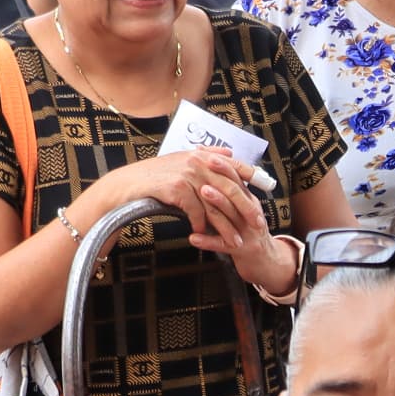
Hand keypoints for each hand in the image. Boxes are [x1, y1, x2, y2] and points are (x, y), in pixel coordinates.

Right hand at [82, 147, 253, 240]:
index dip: (252, 177)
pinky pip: (196, 212)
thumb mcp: (180, 160)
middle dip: (246, 209)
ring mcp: (187, 174)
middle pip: (230, 188)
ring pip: (215, 205)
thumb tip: (228, 153)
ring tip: (235, 242)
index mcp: (201, 155)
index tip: (268, 190)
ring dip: (226, 227)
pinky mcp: (177, 188)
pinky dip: (201, 226)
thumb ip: (205, 156)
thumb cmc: (154, 177)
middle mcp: (196, 161)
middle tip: (257, 225)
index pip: (234, 165)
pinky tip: (203, 236)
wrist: (126, 186)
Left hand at [177, 166, 298, 300]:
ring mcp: (246, 232)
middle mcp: (250, 213)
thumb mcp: (242, 207)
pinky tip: (193, 237)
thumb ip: (229, 189)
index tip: (208, 155)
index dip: (224, 166)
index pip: (238, 179)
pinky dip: (208, 241)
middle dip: (220, 179)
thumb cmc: (247, 230)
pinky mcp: (241, 250)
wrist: (264, 260)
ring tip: (200, 194)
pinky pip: (223, 244)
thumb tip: (209, 160)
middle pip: (237, 193)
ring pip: (231, 216)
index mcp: (249, 200)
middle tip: (203, 168)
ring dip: (216, 204)